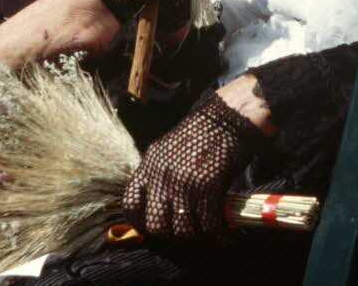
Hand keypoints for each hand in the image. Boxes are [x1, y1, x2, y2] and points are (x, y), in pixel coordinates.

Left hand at [122, 91, 262, 236]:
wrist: (227, 117)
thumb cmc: (202, 134)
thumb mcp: (169, 150)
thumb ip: (160, 173)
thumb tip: (160, 202)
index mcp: (149, 165)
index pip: (130, 205)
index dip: (140, 223)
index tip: (154, 230)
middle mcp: (162, 176)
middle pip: (155, 226)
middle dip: (171, 237)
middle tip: (186, 236)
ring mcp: (184, 182)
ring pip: (182, 231)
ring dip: (196, 239)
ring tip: (207, 237)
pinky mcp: (208, 186)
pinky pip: (208, 224)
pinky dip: (216, 235)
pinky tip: (223, 236)